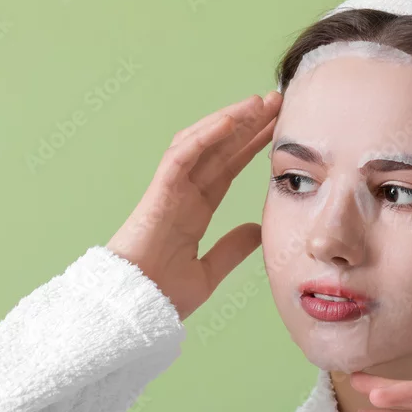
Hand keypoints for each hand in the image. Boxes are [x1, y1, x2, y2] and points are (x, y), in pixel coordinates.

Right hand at [107, 91, 281, 319]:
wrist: (133, 310)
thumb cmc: (161, 295)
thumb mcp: (209, 271)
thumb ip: (232, 248)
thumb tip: (258, 230)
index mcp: (194, 210)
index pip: (227, 168)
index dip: (251, 146)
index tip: (277, 128)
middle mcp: (182, 193)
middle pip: (219, 149)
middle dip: (247, 124)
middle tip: (276, 101)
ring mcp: (169, 190)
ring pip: (201, 143)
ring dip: (229, 120)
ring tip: (258, 102)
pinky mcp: (158, 193)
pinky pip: (181, 156)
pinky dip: (205, 136)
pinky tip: (230, 120)